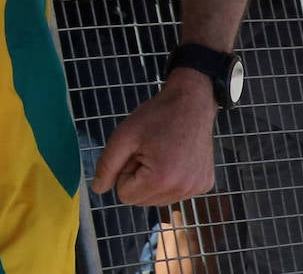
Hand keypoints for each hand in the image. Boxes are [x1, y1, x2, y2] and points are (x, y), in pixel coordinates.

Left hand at [92, 69, 217, 205]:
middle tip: (149, 150)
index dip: (125, 171)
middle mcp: (182, 190)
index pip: (125, 195)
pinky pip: (175, 193)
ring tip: (163, 153)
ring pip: (157, 199)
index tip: (136, 151)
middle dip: (138, 178)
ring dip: (153, 180)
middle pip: (141, 201)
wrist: (192, 102)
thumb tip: (97, 189)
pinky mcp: (205, 185)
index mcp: (160, 180)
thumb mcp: (124, 136)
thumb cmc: (156, 116)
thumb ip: (107, 165)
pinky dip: (170, 180)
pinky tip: (177, 158)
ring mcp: (196, 189)